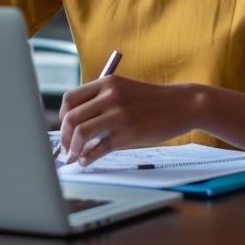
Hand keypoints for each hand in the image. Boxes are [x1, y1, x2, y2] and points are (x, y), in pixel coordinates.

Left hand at [57, 75, 196, 166]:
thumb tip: (77, 123)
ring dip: (73, 148)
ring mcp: (119, 115)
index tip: (65, 128)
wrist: (182, 105)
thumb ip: (102, 101)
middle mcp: (110, 96)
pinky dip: (88, 158)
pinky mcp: (129, 134)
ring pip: (82, 133)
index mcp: (107, 83)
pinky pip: (100, 148)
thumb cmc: (152, 100)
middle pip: (71, 117)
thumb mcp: (124, 90)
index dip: (62, 116)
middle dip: (63, 136)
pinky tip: (87, 162)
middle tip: (65, 148)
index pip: (70, 99)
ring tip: (74, 156)